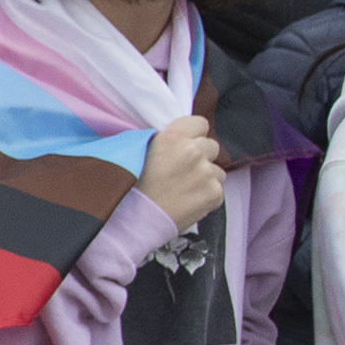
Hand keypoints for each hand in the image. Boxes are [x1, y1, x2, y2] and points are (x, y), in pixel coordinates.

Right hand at [138, 114, 223, 231]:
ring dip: (204, 176)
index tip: (184, 144)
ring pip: (216, 169)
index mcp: (172, 138)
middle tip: (181, 170)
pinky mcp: (214, 194)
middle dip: (200, 155)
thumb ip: (157, 140)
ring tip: (183, 188)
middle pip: (211, 145)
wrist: (132, 222)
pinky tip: (187, 200)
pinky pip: (217, 188)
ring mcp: (206, 174)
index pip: (199, 122)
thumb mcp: (133, 152)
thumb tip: (170, 137)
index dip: (192, 133)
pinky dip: (205, 194)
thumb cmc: (126, 188)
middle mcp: (193, 152)